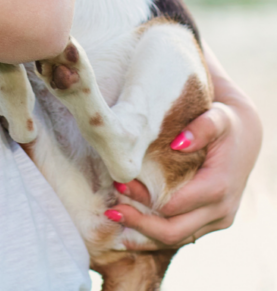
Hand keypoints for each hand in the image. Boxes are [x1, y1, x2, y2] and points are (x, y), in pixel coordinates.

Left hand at [111, 58, 260, 247]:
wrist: (245, 136)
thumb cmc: (226, 124)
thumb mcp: (218, 117)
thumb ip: (202, 127)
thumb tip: (179, 142)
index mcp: (218, 187)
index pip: (173, 204)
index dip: (143, 198)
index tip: (118, 183)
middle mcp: (221, 211)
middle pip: (173, 230)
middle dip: (139, 222)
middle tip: (110, 209)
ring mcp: (217, 220)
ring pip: (176, 238)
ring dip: (144, 233)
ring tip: (115, 217)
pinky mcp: (210, 222)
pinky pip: (182, 235)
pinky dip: (155, 234)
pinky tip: (131, 228)